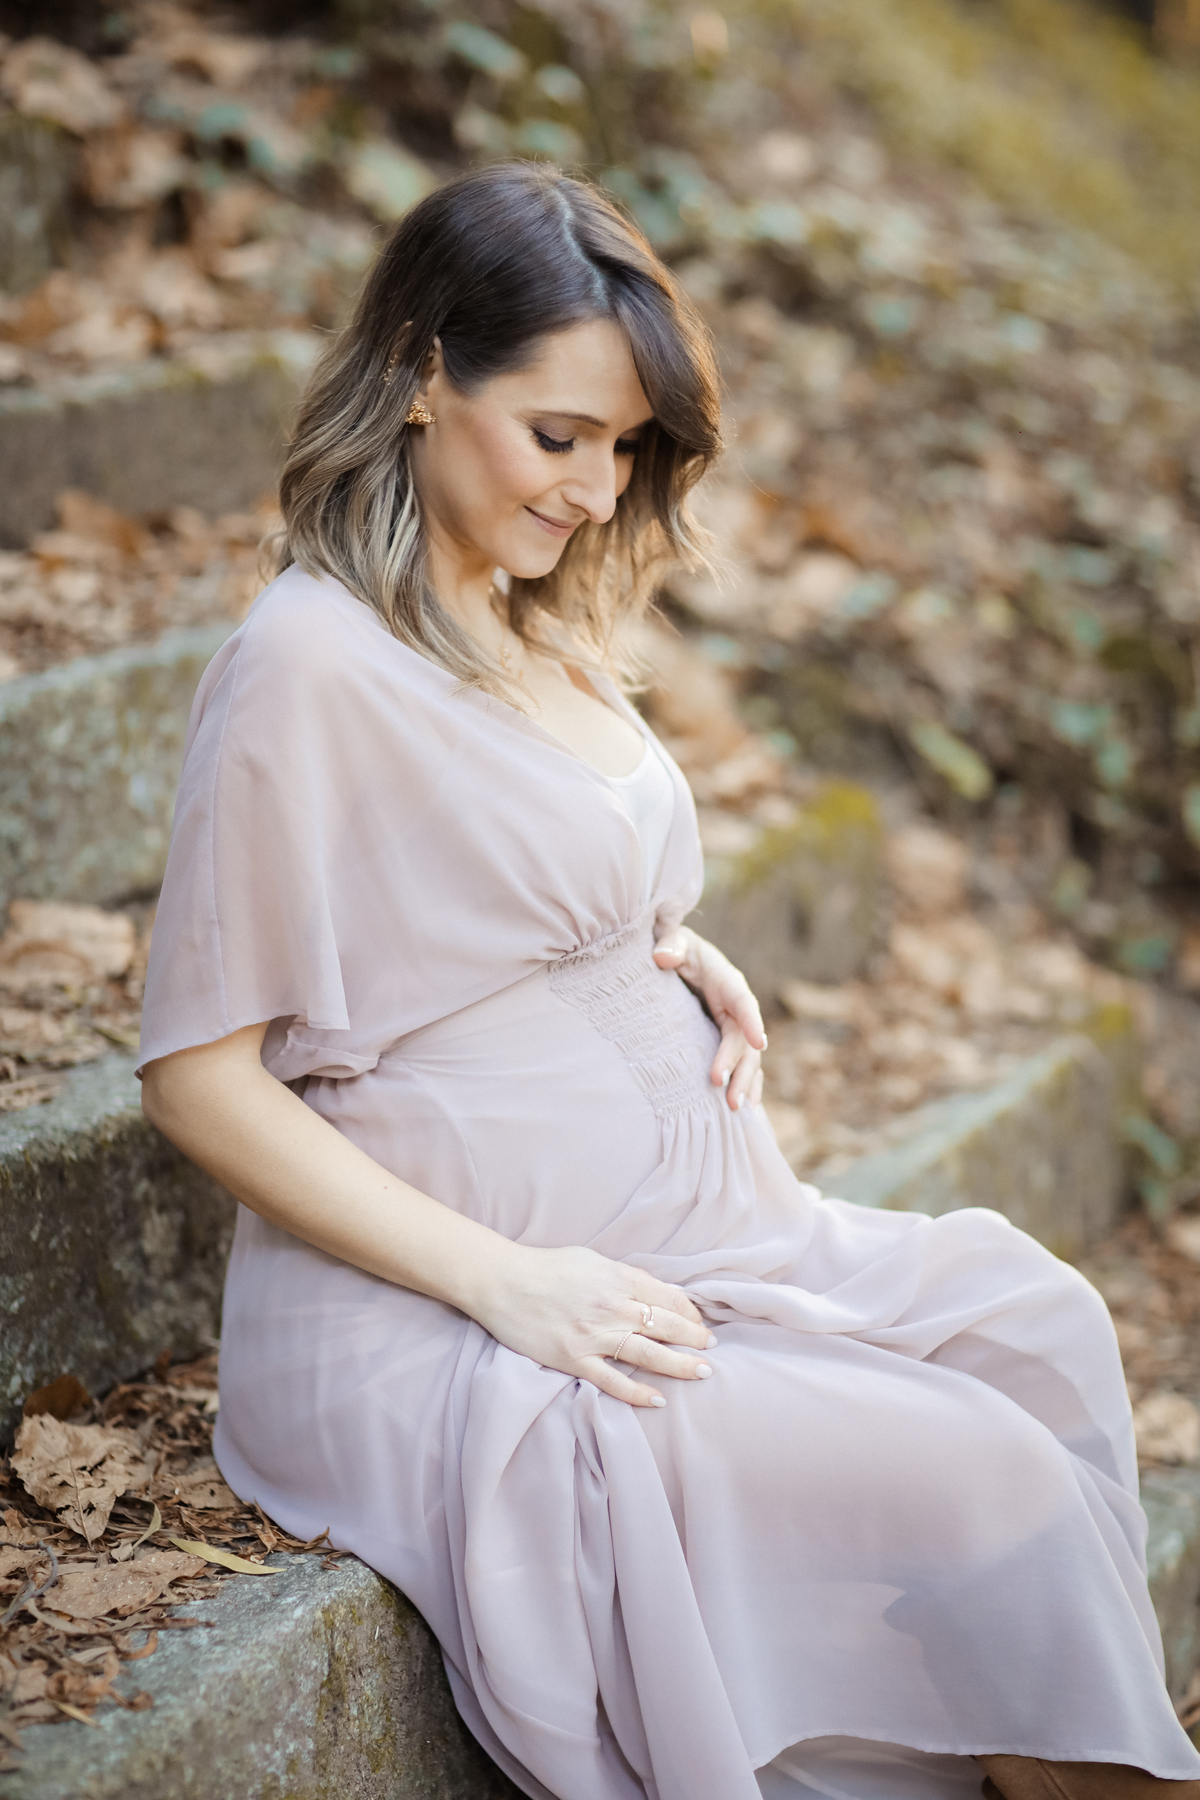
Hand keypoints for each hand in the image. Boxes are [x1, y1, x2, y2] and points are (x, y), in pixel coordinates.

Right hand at [473, 1244, 716, 1407]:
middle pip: (666, 1326)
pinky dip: (637, 1392)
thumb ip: (623, 1276)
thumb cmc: (545, 1267)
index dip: (689, 1312)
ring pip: (648, 1354)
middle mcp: (612, 1307)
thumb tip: (653, 1292)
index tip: (698, 1322)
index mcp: (618, 1279)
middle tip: (712, 1347)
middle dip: (694, 1338)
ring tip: (702, 1372)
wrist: (502, 1282)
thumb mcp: (591, 1260)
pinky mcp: (574, 1359)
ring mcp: (594, 1336)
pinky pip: (613, 1381)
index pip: (666, 1298)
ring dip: (679, 1365)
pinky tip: (658, 1399)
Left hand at [652, 925, 765, 1111]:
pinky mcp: (723, 1040)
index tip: (759, 1043)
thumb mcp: (673, 939)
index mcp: (727, 982)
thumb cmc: (674, 946)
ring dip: (744, 1083)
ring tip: (735, 1109)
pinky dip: (745, 1085)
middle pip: (744, 1040)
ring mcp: (732, 1026)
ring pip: (746, 1058)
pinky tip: (745, 1110)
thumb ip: (670, 945)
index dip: (752, 1022)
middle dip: (738, 1066)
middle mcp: (735, 1007)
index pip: (744, 1002)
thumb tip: (662, 958)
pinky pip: (740, 1065)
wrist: (674, 956)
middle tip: (724, 1092)